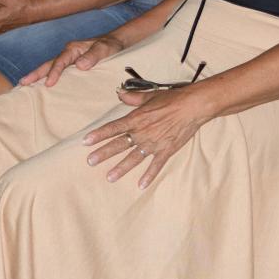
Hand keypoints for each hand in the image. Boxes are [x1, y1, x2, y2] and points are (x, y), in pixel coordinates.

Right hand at [19, 35, 122, 86]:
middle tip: (22, 83)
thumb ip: (94, 56)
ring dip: (38, 77)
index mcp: (73, 49)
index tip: (48, 84)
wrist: (116, 43)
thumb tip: (79, 65)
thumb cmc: (110, 45)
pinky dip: (48, 79)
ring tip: (25, 87)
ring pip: (51, 69)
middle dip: (35, 74)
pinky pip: (58, 73)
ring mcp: (69, 61)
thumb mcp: (105, 49)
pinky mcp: (72, 67)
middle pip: (49, 64)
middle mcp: (68, 54)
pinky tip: (43, 89)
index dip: (54, 72)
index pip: (60, 61)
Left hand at [83, 84, 213, 188]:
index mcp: (136, 119)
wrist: (192, 107)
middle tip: (90, 161)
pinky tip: (141, 185)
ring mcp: (153, 144)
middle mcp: (142, 133)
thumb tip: (119, 93)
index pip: (114, 128)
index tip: (86, 141)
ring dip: (121, 168)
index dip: (99, 134)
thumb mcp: (150, 96)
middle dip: (104, 153)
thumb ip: (133, 97)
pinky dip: (149, 176)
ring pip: (133, 158)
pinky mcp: (165, 151)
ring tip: (109, 177)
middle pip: (119, 145)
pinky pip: (155, 166)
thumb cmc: (172, 99)